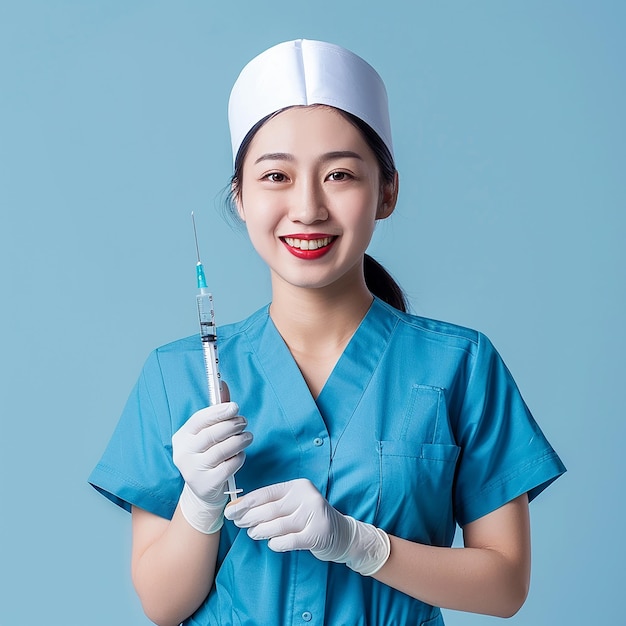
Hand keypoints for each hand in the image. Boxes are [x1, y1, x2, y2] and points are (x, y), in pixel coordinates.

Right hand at [172, 401, 251, 532]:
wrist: (202, 490)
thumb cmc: (207, 454)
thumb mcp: (206, 433)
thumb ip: (216, 411)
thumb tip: (223, 384)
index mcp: (182, 437)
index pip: (199, 420)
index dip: (218, 412)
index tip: (235, 407)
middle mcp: (184, 454)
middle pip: (212, 435)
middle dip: (232, 425)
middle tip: (244, 422)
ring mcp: (193, 471)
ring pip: (222, 450)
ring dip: (239, 440)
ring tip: (248, 436)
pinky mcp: (206, 484)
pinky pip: (228, 466)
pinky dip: (238, 458)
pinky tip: (241, 454)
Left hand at [224, 478, 389, 575]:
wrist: (341, 534)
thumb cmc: (309, 518)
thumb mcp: (294, 504)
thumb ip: (272, 505)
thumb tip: (240, 509)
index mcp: (298, 486)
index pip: (266, 493)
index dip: (246, 502)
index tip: (230, 510)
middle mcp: (307, 497)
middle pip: (269, 509)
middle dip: (249, 517)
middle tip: (237, 523)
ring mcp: (314, 515)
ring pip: (277, 525)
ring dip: (260, 531)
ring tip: (253, 533)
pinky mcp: (318, 534)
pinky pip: (289, 541)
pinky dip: (277, 544)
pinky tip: (272, 544)